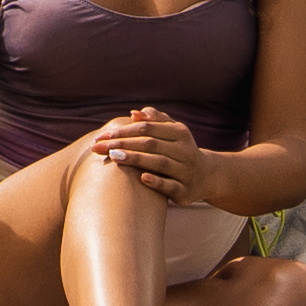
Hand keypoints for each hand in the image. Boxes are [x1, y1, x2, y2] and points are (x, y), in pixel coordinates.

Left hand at [95, 109, 213, 197]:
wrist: (206, 176)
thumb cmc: (179, 150)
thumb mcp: (173, 132)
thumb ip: (155, 120)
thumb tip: (135, 113)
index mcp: (180, 132)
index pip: (148, 128)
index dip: (124, 131)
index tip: (103, 136)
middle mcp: (185, 150)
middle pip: (150, 144)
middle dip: (123, 144)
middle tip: (99, 147)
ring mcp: (187, 171)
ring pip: (159, 163)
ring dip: (135, 159)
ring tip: (114, 157)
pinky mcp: (186, 191)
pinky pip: (171, 186)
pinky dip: (157, 182)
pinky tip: (141, 178)